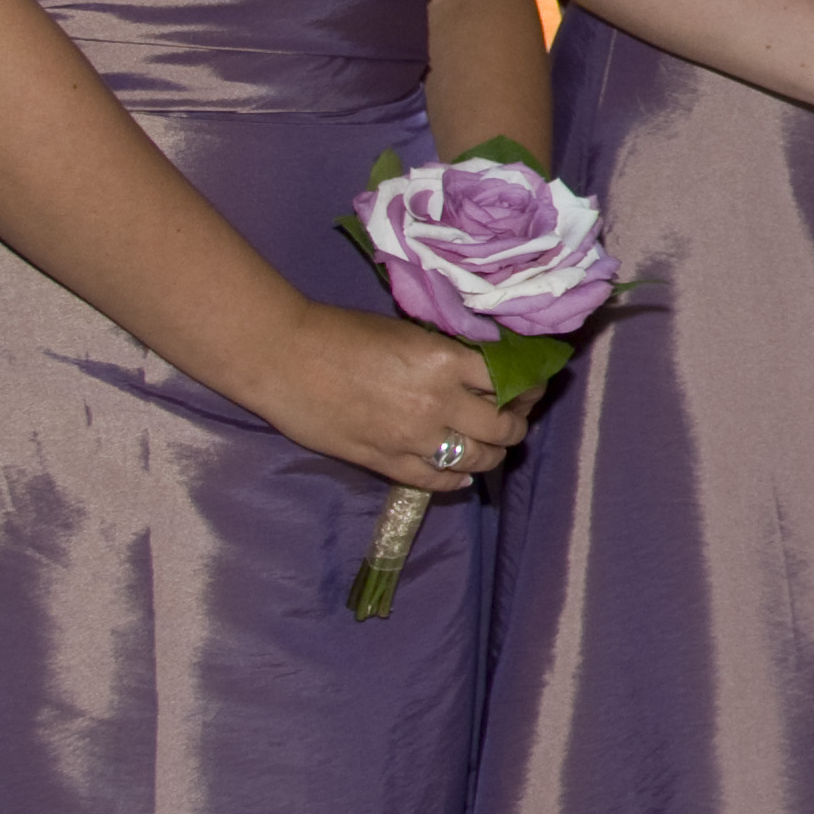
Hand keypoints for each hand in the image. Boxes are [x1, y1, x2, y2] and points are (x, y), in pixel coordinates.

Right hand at [241, 298, 538, 492]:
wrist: (282, 357)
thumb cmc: (341, 332)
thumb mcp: (410, 333)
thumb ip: (448, 354)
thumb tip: (483, 368)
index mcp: (447, 362)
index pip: (510, 381)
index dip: (528, 385)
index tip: (531, 383)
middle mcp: (438, 404)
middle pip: (503, 426)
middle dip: (517, 422)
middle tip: (515, 416)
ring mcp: (412, 439)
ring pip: (478, 458)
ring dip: (493, 453)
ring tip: (492, 445)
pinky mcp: (385, 463)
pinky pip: (438, 481)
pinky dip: (457, 479)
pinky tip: (461, 472)